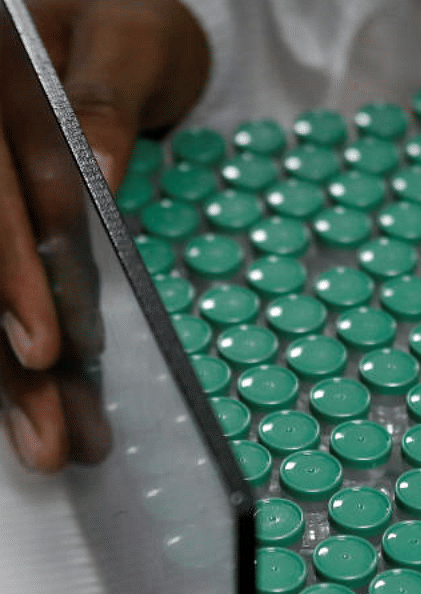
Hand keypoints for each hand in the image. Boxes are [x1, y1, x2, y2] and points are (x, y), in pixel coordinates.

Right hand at [1, 0, 208, 471]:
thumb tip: (99, 174)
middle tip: (49, 433)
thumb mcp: (131, 42)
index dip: (10, 272)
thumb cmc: (127, 28)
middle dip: (8, 352)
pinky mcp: (1, 221)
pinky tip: (35, 408)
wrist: (117, 28)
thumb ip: (106, 99)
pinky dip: (9, 352)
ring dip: (5, 376)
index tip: (45, 347)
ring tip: (48, 446)